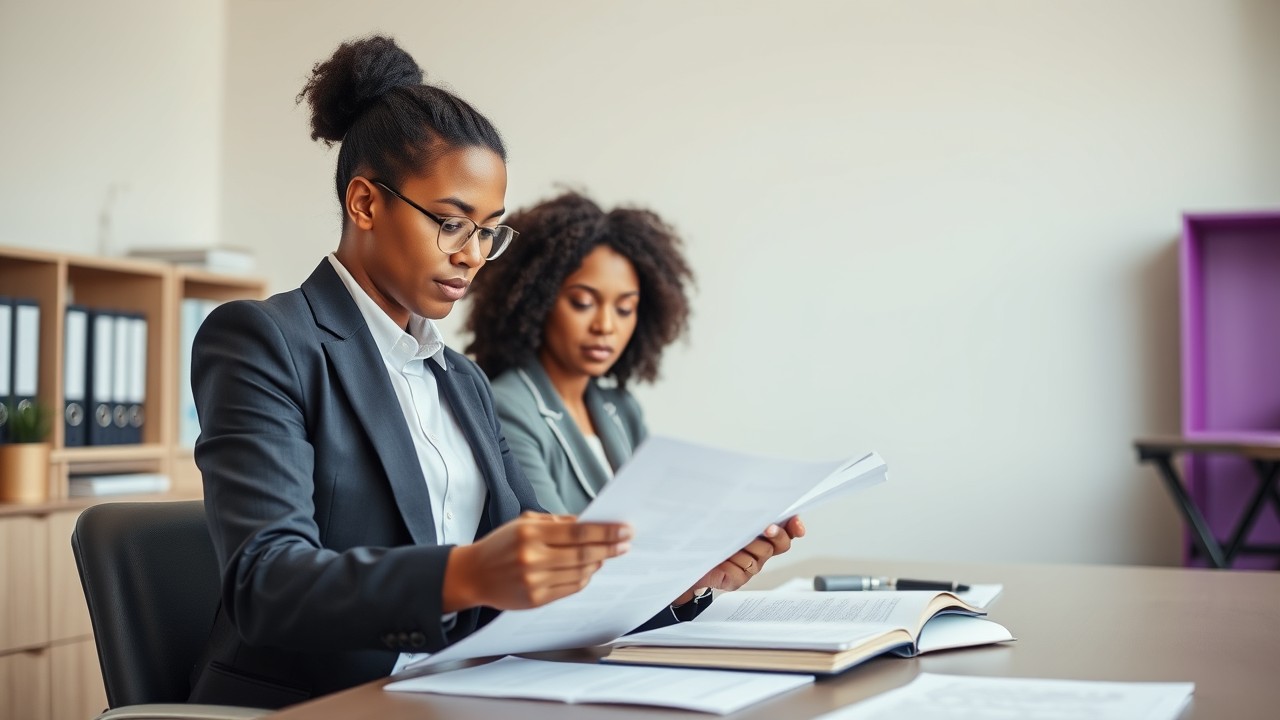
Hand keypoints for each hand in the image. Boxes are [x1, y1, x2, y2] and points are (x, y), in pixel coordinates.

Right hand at [443, 511, 630, 611]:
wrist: (473, 575)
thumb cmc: (500, 545)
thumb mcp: (523, 523)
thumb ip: (556, 523)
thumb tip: (589, 523)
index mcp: (530, 533)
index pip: (578, 531)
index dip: (605, 531)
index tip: (625, 529)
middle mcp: (533, 557)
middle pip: (583, 553)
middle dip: (610, 548)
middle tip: (626, 543)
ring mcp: (534, 581)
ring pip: (580, 572)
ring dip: (598, 563)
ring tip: (607, 554)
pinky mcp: (535, 599)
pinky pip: (570, 588)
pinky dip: (584, 577)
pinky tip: (589, 569)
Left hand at [673, 516, 805, 604]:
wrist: (675, 559)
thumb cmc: (699, 534)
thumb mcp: (723, 516)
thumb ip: (743, 509)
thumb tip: (752, 492)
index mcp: (756, 533)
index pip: (784, 529)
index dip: (793, 525)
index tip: (796, 524)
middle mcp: (755, 550)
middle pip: (780, 544)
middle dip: (775, 534)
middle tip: (767, 527)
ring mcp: (746, 566)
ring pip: (762, 555)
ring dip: (748, 546)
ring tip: (731, 542)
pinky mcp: (735, 579)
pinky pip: (744, 569)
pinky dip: (733, 561)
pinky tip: (723, 557)